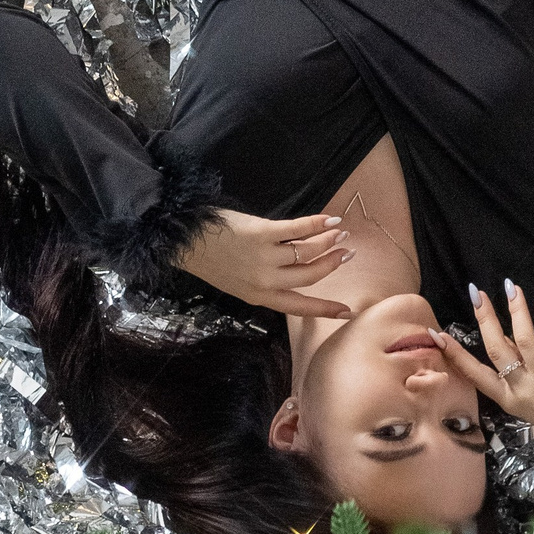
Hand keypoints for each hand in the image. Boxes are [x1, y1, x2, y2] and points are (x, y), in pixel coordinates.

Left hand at [175, 208, 355, 317]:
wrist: (185, 242)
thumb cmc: (211, 260)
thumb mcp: (238, 283)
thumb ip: (265, 283)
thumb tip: (293, 273)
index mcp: (259, 296)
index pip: (300, 306)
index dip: (325, 309)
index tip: (348, 312)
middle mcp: (265, 281)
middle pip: (310, 276)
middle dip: (332, 265)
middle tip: (347, 253)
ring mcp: (264, 257)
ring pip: (307, 253)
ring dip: (327, 243)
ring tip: (340, 234)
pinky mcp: (261, 233)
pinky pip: (296, 229)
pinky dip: (316, 225)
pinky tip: (330, 220)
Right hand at [428, 281, 533, 459]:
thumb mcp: (531, 404)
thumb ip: (516, 372)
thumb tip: (502, 336)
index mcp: (510, 401)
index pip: (475, 375)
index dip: (455, 354)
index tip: (437, 334)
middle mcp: (523, 390)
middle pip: (497, 350)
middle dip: (485, 318)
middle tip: (477, 293)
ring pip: (524, 339)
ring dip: (516, 310)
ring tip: (511, 288)